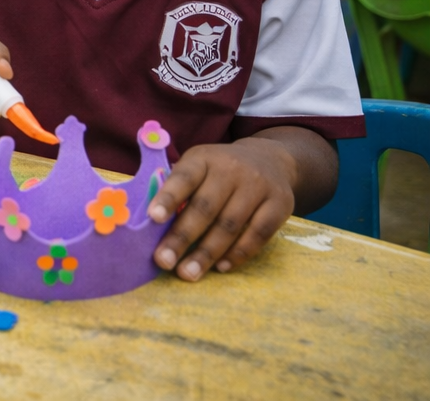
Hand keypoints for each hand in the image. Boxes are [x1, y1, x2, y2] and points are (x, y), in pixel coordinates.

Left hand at [149, 138, 295, 280]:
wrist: (270, 159)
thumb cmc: (219, 171)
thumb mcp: (198, 165)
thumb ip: (178, 187)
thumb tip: (150, 223)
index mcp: (204, 158)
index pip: (184, 177)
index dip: (168, 197)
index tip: (152, 218)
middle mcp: (232, 169)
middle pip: (205, 207)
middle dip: (182, 237)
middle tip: (163, 261)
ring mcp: (258, 186)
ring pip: (230, 225)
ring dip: (207, 253)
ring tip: (188, 273)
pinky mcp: (280, 205)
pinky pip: (258, 234)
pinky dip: (238, 253)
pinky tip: (221, 267)